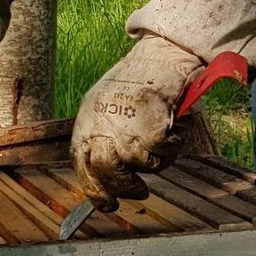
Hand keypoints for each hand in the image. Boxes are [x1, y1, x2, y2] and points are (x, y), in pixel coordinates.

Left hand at [70, 35, 202, 202]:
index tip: (107, 204)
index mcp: (87, 118)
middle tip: (141, 192)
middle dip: (126, 187)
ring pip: (142, 166)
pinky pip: (164, 152)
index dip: (94, 190)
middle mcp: (102, 122)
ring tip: (164, 137)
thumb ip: (103, 136)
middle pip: (107, 172)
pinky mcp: (152, 126)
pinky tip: (175, 124)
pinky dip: (175, 143)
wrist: (162, 51)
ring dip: (157, 159)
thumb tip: (106, 176)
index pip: (81, 164)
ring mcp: (127, 126)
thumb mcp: (107, 104)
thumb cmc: (139, 80)